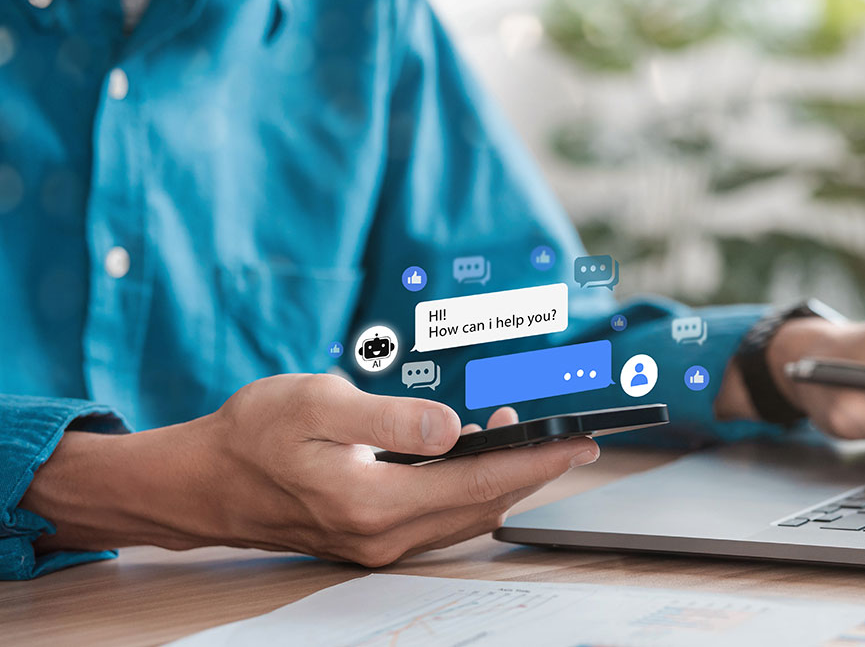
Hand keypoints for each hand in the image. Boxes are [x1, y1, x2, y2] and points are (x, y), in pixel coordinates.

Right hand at [22, 374, 598, 566]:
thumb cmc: (252, 433)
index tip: (580, 442)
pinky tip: (472, 461)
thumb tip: (456, 427)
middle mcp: (384, 536)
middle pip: (483, 505)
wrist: (201, 481)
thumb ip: (390, 418)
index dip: (536, 460)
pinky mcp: (370, 539)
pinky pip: (441, 520)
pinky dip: (470, 492)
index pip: (481, 482)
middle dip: (530, 471)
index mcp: (376, 502)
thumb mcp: (318, 404)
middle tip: (569, 438)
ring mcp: (377, 544)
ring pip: (465, 518)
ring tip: (522, 438)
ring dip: (501, 481)